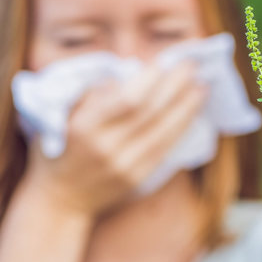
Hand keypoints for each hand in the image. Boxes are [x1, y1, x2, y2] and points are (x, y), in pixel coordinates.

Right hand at [24, 61, 207, 218]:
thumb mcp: (62, 116)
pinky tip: (193, 114)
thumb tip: (128, 75)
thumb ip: (93, 94)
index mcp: (85, 127)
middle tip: (193, 67)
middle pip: (151, 113)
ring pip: (164, 132)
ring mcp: (125, 165)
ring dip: (186, 108)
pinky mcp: (138, 177)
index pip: (127, 100)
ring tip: (202, 88)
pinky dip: (181, 129)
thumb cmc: (59, 150)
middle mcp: (107, 147)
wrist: (61, 199)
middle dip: (176, 87)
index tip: (165, 62)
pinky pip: (165, 149)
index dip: (150, 80)